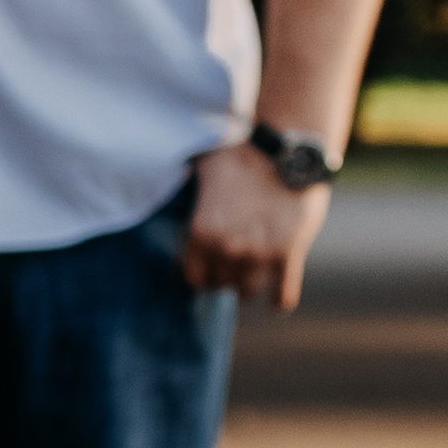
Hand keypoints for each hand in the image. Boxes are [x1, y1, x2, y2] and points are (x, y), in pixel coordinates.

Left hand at [182, 142, 329, 309]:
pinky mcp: (288, 256)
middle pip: (221, 285)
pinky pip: (282, 298)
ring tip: (254, 270)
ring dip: (250, 284)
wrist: (289, 149)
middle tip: (234, 262)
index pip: (193, 278)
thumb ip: (185, 183)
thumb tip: (158, 172)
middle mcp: (226, 249)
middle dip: (226, 275)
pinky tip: (279, 291)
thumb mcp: (204, 166)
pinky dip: (280, 298)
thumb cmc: (243, 154)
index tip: (209, 267)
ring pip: (248, 293)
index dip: (201, 273)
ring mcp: (258, 255)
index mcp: (200, 232)